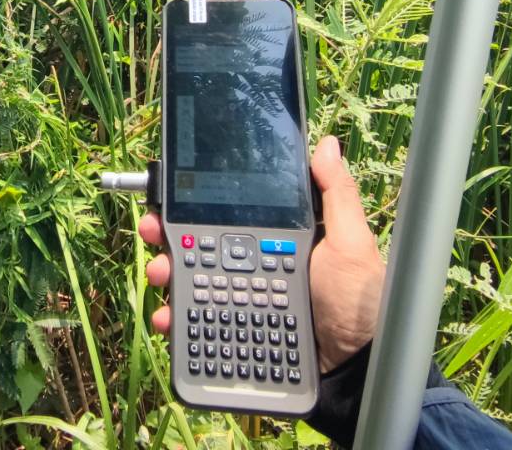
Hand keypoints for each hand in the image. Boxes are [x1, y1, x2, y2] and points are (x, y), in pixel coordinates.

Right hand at [138, 135, 385, 371]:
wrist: (357, 367)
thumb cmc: (358, 300)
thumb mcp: (350, 241)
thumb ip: (336, 193)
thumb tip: (327, 143)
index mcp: (278, 241)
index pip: (230, 217)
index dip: (197, 206)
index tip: (169, 198)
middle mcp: (257, 267)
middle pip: (202, 247)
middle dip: (170, 237)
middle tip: (152, 233)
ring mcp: (246, 301)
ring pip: (194, 283)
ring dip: (167, 275)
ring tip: (159, 275)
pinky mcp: (239, 332)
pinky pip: (202, 323)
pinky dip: (179, 320)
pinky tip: (169, 318)